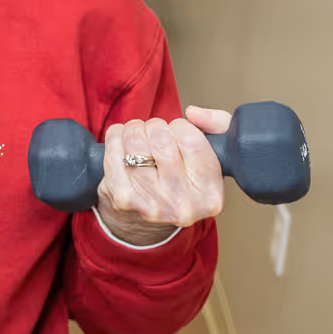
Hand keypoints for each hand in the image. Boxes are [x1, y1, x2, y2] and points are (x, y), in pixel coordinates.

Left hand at [95, 106, 230, 246]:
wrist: (147, 220)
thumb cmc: (183, 178)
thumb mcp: (215, 154)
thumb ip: (219, 125)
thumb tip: (193, 113)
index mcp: (210, 196)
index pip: (193, 142)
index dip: (181, 126)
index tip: (178, 131)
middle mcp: (181, 204)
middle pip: (161, 139)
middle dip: (156, 127)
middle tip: (156, 135)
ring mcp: (148, 203)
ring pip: (135, 140)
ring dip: (136, 130)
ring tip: (141, 138)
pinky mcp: (121, 197)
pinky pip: (113, 147)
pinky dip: (117, 136)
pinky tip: (124, 144)